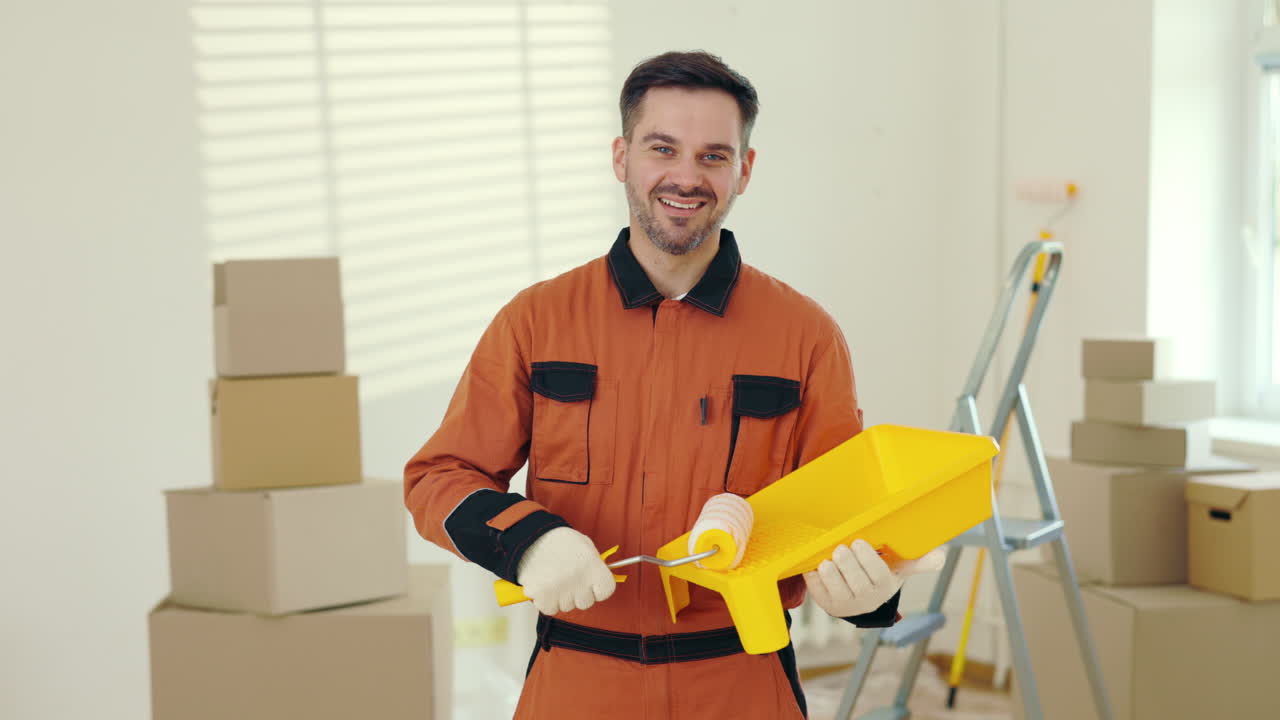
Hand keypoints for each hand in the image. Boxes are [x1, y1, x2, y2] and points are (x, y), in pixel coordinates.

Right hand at [516, 527, 616, 614]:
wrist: (529, 537)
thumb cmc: (558, 540)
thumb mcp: (584, 545)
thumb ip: (595, 564)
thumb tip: (600, 582)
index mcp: (592, 565)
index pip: (606, 590)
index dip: (598, 588)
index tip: (591, 582)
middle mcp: (579, 580)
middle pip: (586, 602)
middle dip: (578, 594)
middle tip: (568, 578)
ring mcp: (560, 590)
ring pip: (567, 607)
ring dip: (561, 597)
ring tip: (554, 578)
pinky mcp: (542, 596)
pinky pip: (549, 609)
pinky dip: (546, 601)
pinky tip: (544, 585)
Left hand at [803, 539, 945, 616]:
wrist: (862, 599)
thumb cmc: (881, 575)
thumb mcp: (900, 568)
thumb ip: (919, 561)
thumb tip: (940, 556)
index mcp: (884, 588)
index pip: (877, 575)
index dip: (867, 558)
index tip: (859, 541)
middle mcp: (865, 600)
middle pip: (856, 582)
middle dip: (847, 562)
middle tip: (841, 547)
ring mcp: (845, 605)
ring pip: (835, 587)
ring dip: (830, 571)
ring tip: (829, 558)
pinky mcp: (827, 604)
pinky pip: (817, 590)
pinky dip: (814, 576)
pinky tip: (816, 565)